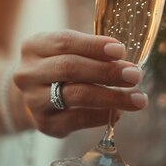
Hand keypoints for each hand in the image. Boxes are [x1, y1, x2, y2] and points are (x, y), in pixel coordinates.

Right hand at [13, 30, 147, 137]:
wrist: (34, 97)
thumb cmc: (59, 67)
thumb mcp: (65, 51)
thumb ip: (90, 51)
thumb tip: (126, 63)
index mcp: (33, 46)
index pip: (64, 42)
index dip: (94, 46)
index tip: (121, 50)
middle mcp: (28, 73)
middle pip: (70, 68)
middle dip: (106, 71)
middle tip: (135, 75)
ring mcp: (33, 100)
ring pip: (76, 95)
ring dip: (111, 96)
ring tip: (137, 98)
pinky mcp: (44, 124)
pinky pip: (78, 119)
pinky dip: (102, 115)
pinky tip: (119, 112)